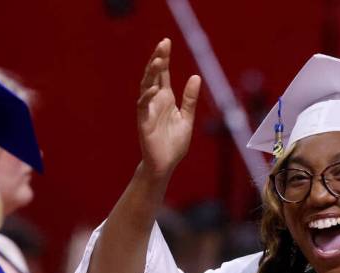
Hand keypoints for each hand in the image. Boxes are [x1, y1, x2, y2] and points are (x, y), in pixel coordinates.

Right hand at [138, 38, 200, 177]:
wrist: (165, 164)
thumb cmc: (174, 144)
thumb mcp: (187, 119)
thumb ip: (190, 99)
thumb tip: (196, 76)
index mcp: (166, 99)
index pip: (164, 74)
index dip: (164, 58)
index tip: (167, 41)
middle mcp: (155, 101)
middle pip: (154, 75)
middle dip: (158, 59)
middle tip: (163, 44)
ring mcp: (148, 110)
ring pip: (146, 87)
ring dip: (151, 74)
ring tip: (158, 60)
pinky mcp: (144, 122)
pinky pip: (143, 106)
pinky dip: (147, 96)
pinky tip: (154, 87)